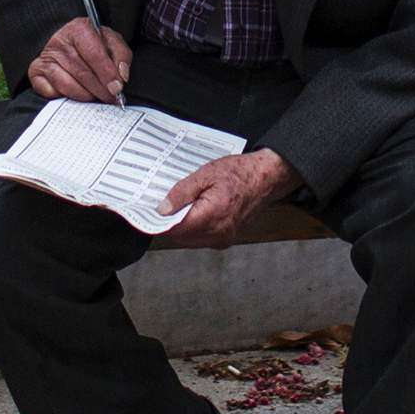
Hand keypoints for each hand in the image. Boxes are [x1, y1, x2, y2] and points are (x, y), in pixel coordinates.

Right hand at [29, 16, 131, 104]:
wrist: (68, 43)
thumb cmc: (93, 44)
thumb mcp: (111, 42)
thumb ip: (121, 56)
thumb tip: (121, 76)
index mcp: (79, 29)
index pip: (94, 54)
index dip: (107, 74)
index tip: (116, 88)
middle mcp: (59, 41)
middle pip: (82, 72)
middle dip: (99, 89)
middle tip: (111, 98)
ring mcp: (45, 57)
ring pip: (67, 85)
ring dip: (85, 95)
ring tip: (95, 96)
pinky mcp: (35, 72)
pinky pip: (51, 92)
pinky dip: (64, 97)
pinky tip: (75, 93)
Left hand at [161, 148, 298, 243]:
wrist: (266, 178)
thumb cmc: (240, 173)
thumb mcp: (206, 174)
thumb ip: (182, 193)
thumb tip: (162, 209)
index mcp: (211, 217)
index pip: (174, 229)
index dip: (158, 221)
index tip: (147, 212)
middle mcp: (217, 234)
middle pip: (180, 237)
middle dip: (168, 224)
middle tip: (160, 206)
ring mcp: (223, 239)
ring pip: (190, 240)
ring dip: (180, 227)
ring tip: (177, 207)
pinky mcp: (226, 239)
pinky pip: (201, 238)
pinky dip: (193, 228)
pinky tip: (192, 213)